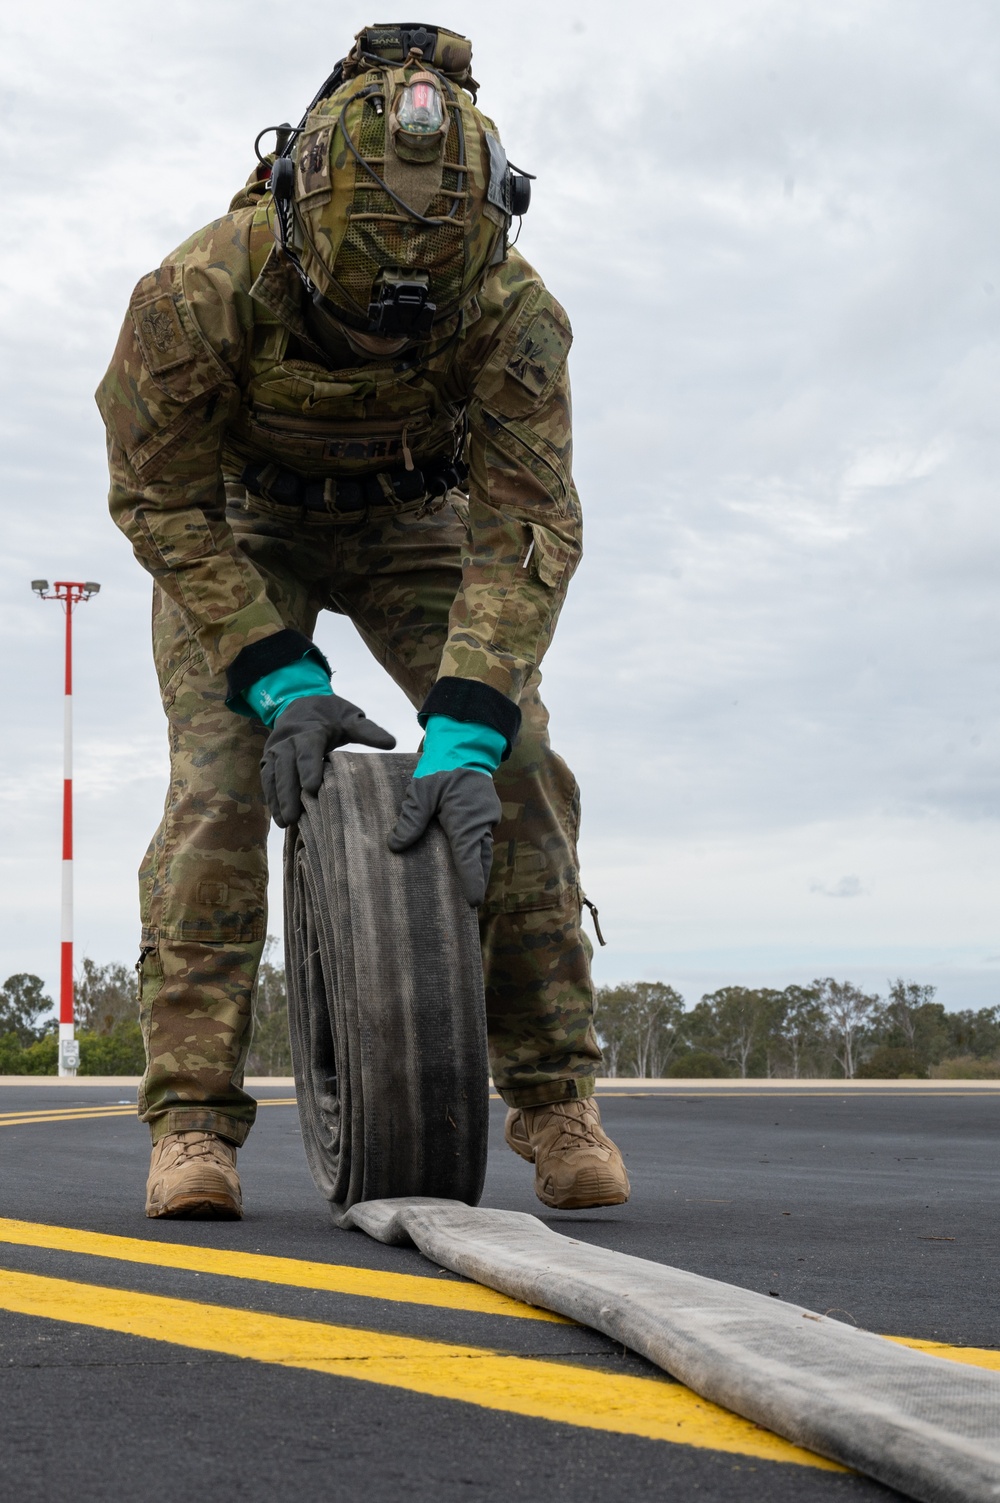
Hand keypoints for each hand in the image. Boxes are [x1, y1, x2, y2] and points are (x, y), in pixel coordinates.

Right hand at [261, 693, 395, 826]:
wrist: (302, 703)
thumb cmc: (331, 716)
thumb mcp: (350, 718)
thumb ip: (368, 731)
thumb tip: (391, 743)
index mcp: (310, 730)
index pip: (308, 749)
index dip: (309, 768)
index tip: (312, 788)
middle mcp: (288, 740)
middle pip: (286, 766)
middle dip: (289, 792)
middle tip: (294, 817)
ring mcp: (275, 750)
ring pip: (273, 775)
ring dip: (278, 799)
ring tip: (285, 823)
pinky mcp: (268, 760)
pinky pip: (267, 779)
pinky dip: (271, 798)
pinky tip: (278, 818)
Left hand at [388, 768, 501, 904]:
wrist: (464, 744)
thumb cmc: (442, 767)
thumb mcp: (421, 792)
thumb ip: (411, 819)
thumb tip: (395, 846)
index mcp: (467, 820)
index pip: (469, 858)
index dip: (471, 881)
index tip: (473, 902)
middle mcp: (481, 822)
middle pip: (482, 859)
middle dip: (478, 879)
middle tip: (470, 903)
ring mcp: (486, 817)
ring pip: (484, 849)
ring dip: (477, 865)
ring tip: (468, 886)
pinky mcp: (484, 812)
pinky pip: (482, 838)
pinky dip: (475, 851)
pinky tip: (464, 858)